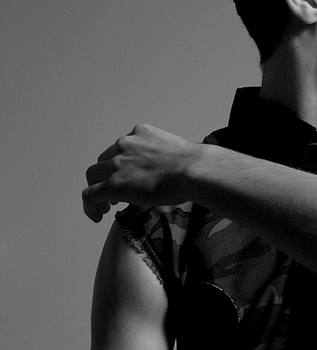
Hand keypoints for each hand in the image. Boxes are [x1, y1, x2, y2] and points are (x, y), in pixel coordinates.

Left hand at [82, 124, 199, 221]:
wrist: (193, 171)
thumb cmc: (194, 165)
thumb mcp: (175, 152)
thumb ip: (164, 158)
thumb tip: (171, 171)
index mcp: (140, 133)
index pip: (121, 148)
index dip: (121, 165)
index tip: (128, 178)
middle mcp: (124, 144)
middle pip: (104, 161)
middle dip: (107, 177)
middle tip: (117, 195)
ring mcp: (117, 164)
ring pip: (93, 176)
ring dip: (98, 189)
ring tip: (105, 207)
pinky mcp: (113, 184)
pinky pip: (90, 195)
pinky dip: (90, 206)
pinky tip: (97, 216)